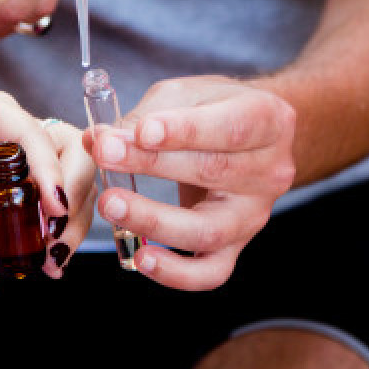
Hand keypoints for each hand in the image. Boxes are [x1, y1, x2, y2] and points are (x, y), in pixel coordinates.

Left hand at [0, 92, 96, 287]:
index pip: (33, 132)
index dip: (50, 166)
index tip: (55, 206)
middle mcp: (22, 134)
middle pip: (74, 151)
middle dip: (73, 194)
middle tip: (56, 233)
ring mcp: (40, 165)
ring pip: (83, 183)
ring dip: (74, 223)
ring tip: (51, 257)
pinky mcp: (47, 197)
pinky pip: (76, 211)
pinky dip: (70, 238)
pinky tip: (51, 264)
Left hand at [83, 76, 295, 290]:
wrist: (251, 139)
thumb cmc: (216, 111)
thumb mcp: (188, 95)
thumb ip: (146, 115)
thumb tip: (98, 139)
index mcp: (267, 121)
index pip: (229, 128)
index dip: (184, 131)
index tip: (142, 131)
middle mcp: (269, 171)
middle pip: (213, 173)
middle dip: (152, 165)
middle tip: (105, 155)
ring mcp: (255, 214)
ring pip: (209, 229)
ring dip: (154, 220)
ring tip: (111, 205)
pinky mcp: (237, 246)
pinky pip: (211, 272)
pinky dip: (176, 273)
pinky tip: (141, 258)